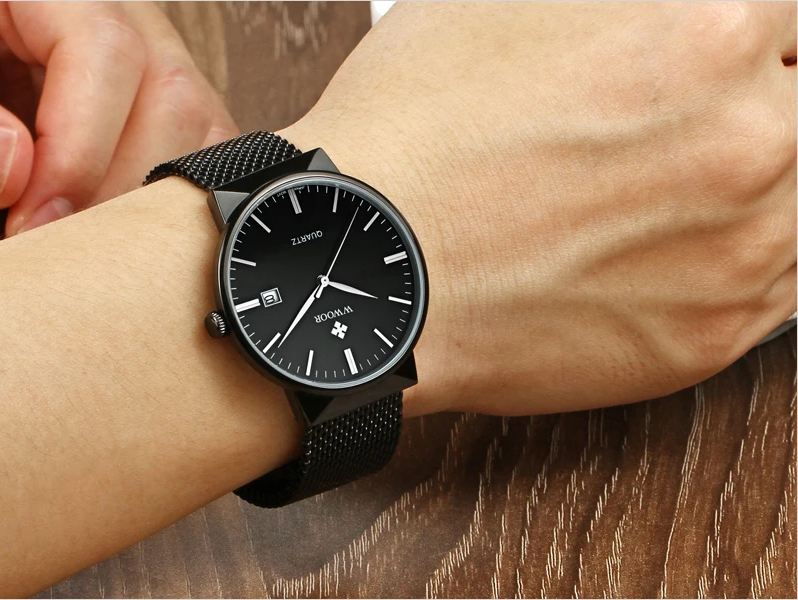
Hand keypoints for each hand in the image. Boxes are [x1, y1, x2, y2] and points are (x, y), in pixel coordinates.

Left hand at [0, 1, 237, 234]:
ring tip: (80, 246)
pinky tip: (117, 233)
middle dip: (119, 182)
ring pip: (196, 122)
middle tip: (53, 247)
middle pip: (168, 88)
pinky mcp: (143, 107)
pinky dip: (169, 200)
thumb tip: (7, 169)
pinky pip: (195, 148)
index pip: (101, 44)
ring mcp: (133, 56)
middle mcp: (98, 7)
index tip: (34, 217)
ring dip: (148, 199)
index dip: (81, 142)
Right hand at [283, 2, 795, 414]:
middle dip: (757, 98)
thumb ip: (626, 0)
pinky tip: (661, 244)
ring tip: (658, 192)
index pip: (794, 17)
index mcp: (711, 31)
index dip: (749, 33)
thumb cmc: (414, 134)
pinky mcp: (712, 336)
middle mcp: (750, 140)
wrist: (361, 265)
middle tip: (671, 126)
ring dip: (755, 184)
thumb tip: (659, 12)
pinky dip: (738, 256)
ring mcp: (742, 249)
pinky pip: (780, 284)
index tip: (725, 55)